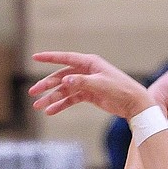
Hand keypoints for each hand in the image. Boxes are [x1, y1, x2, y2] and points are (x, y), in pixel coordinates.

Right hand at [29, 52, 154, 117]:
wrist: (135, 103)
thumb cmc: (121, 89)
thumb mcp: (101, 85)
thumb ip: (82, 82)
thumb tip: (64, 80)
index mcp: (90, 63)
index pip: (66, 58)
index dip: (50, 58)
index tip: (35, 57)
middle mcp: (87, 71)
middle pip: (61, 77)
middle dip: (46, 85)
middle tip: (32, 93)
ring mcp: (87, 84)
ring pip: (65, 90)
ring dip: (52, 98)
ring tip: (39, 106)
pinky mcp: (90, 95)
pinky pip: (72, 99)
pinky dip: (62, 105)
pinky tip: (51, 111)